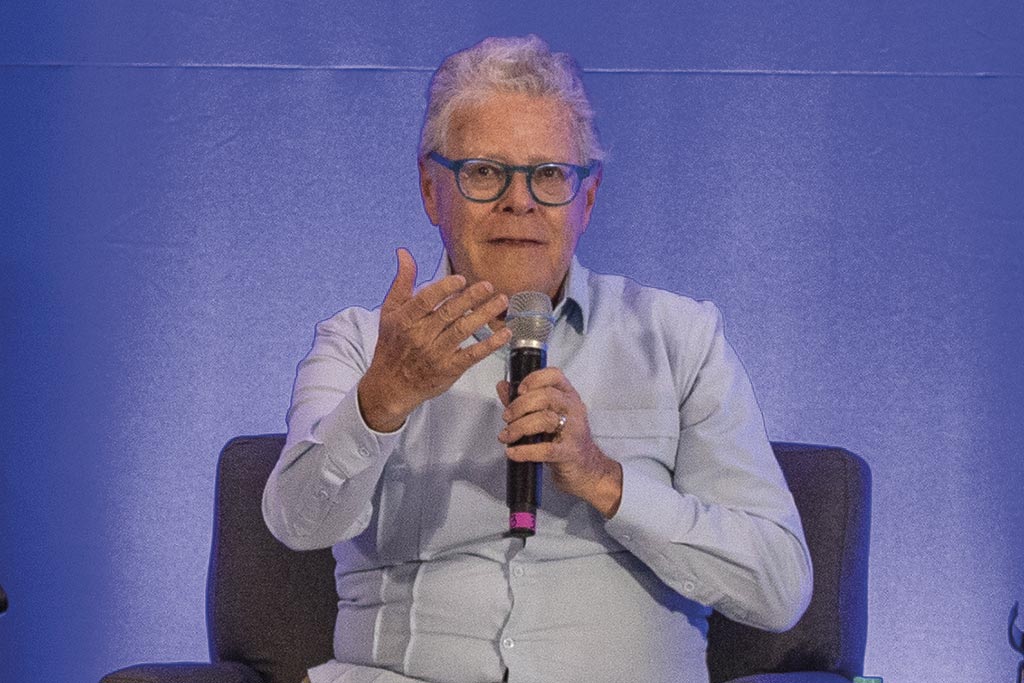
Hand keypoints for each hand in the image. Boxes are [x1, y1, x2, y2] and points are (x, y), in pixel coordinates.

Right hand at [358, 248, 511, 431]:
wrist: (391, 384)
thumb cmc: (391, 344)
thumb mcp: (390, 311)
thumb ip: (402, 282)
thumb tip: (404, 253)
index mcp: (405, 319)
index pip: (426, 300)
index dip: (444, 288)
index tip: (461, 279)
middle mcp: (420, 336)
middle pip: (449, 313)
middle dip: (471, 298)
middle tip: (488, 286)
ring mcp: (436, 354)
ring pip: (463, 331)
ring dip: (484, 315)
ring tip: (501, 301)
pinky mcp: (449, 369)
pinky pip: (472, 355)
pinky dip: (490, 344)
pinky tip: (504, 333)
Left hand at [497, 368, 622, 517]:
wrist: (587, 470)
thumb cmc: (564, 440)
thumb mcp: (545, 416)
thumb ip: (523, 401)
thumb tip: (503, 386)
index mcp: (568, 396)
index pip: (554, 375)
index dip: (534, 379)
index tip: (519, 390)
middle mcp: (574, 410)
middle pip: (546, 396)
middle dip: (520, 406)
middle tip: (507, 417)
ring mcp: (574, 431)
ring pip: (545, 420)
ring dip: (519, 427)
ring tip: (507, 436)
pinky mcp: (570, 453)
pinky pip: (546, 449)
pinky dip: (525, 451)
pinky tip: (513, 452)